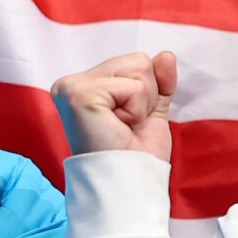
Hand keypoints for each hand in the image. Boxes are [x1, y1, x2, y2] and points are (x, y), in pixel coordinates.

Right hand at [51, 52, 176, 161]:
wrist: (128, 182)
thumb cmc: (136, 153)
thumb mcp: (152, 109)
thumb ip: (159, 80)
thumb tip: (165, 55)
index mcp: (85, 84)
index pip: (136, 61)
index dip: (147, 93)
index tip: (129, 121)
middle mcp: (71, 83)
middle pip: (138, 60)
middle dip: (146, 95)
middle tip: (127, 124)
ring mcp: (72, 87)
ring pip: (138, 67)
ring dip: (142, 102)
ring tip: (123, 125)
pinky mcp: (79, 95)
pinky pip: (133, 86)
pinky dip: (136, 109)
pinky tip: (118, 125)